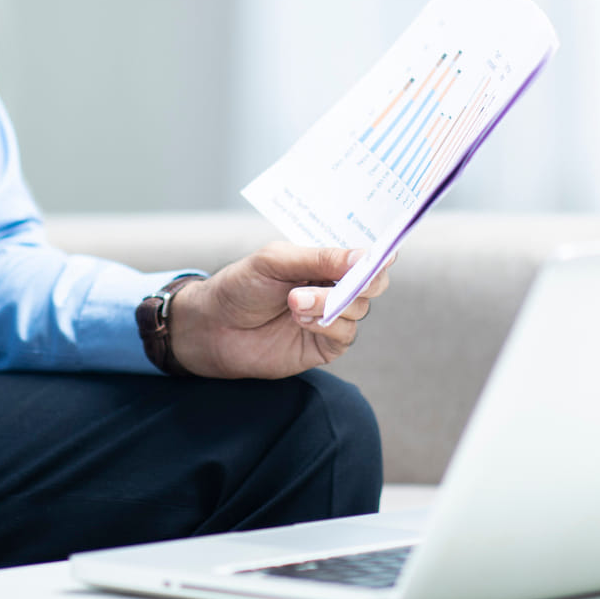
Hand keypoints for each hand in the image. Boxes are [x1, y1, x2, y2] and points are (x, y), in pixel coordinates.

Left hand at [167, 243, 394, 378]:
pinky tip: (300, 319)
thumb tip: (365, 257)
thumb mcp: (276, 261)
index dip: (380, 252)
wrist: (212, 327)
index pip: (364, 253)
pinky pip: (345, 335)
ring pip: (359, 308)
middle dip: (365, 279)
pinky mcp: (324, 346)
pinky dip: (327, 325)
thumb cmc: (241, 285)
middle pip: (374, 282)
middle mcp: (333, 286)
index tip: (387, 253)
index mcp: (325, 259)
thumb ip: (320, 258)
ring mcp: (331, 316)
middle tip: (351, 278)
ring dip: (331, 302)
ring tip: (294, 300)